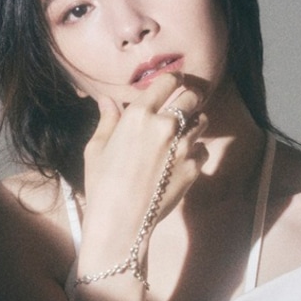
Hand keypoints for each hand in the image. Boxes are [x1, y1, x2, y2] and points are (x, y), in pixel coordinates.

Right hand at [79, 72, 207, 247]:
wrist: (121, 222)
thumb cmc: (102, 184)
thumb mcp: (97, 148)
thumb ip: (108, 120)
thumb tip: (107, 100)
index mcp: (139, 115)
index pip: (167, 82)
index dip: (175, 79)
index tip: (176, 81)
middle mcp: (165, 125)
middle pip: (193, 96)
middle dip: (191, 97)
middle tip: (187, 102)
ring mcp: (183, 146)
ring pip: (203, 120)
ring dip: (196, 121)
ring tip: (185, 130)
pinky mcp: (194, 167)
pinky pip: (204, 149)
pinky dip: (197, 150)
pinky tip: (183, 158)